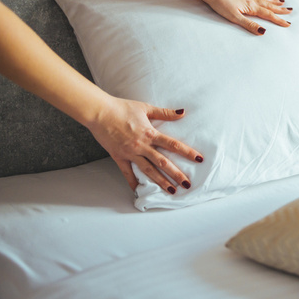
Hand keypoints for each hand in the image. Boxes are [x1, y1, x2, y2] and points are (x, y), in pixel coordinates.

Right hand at [86, 96, 203, 193]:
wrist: (99, 112)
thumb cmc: (122, 108)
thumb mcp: (146, 108)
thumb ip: (165, 113)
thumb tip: (182, 112)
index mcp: (150, 133)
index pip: (173, 144)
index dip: (187, 152)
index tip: (199, 159)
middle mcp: (142, 146)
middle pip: (162, 162)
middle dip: (176, 174)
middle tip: (187, 184)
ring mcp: (130, 153)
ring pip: (148, 171)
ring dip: (160, 181)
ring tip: (172, 191)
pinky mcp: (119, 157)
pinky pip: (127, 173)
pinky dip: (133, 182)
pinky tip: (138, 191)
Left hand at [204, 0, 292, 34]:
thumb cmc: (221, 5)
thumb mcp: (235, 18)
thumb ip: (249, 25)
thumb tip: (263, 32)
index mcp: (251, 7)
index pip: (268, 15)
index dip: (279, 20)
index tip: (288, 24)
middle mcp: (251, 1)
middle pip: (268, 6)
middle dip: (280, 9)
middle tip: (291, 10)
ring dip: (272, 0)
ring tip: (281, 1)